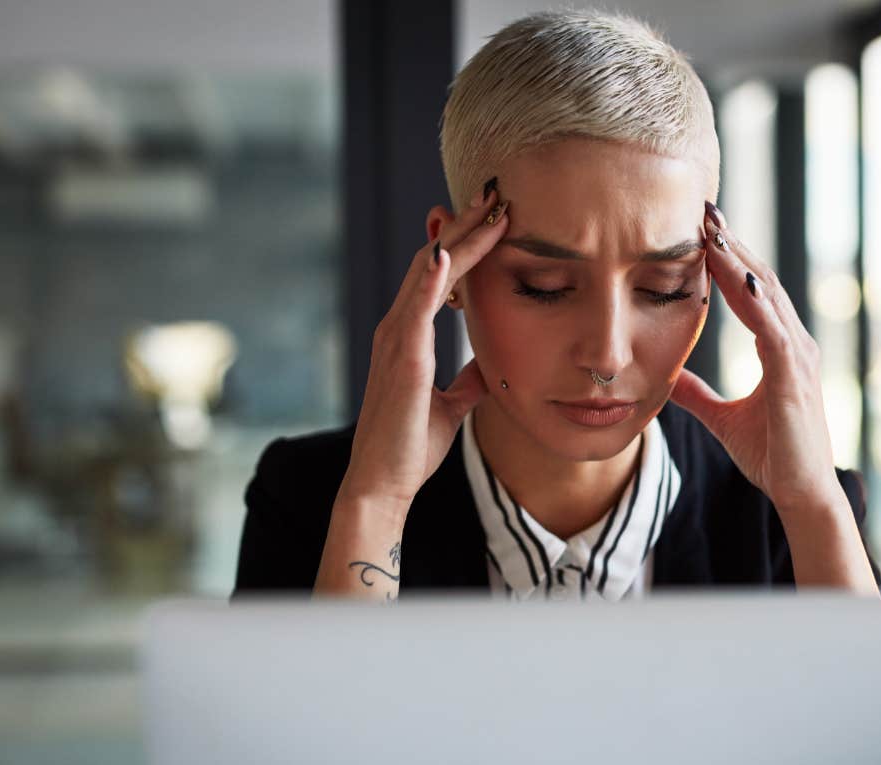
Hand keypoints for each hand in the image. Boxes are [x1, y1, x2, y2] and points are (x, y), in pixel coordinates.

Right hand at [339, 185, 509, 510]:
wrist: (384, 483)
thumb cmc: (410, 446)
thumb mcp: (452, 406)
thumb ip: (466, 380)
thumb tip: (485, 362)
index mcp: (409, 335)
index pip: (442, 275)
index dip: (468, 243)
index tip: (497, 216)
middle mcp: (398, 327)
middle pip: (435, 261)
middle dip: (466, 224)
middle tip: (496, 191)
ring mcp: (396, 338)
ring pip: (429, 272)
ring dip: (459, 237)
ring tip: (488, 206)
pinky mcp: (401, 357)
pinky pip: (416, 308)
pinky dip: (431, 278)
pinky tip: (448, 251)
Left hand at [669, 202, 843, 513]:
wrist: (801, 493)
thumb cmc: (772, 458)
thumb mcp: (723, 419)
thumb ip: (697, 395)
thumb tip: (667, 377)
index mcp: (781, 349)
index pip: (753, 293)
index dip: (730, 260)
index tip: (704, 231)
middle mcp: (794, 344)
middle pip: (761, 282)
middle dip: (733, 245)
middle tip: (706, 210)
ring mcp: (797, 357)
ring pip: (766, 296)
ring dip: (739, 261)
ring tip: (714, 229)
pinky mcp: (793, 375)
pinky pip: (771, 328)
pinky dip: (754, 300)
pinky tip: (738, 276)